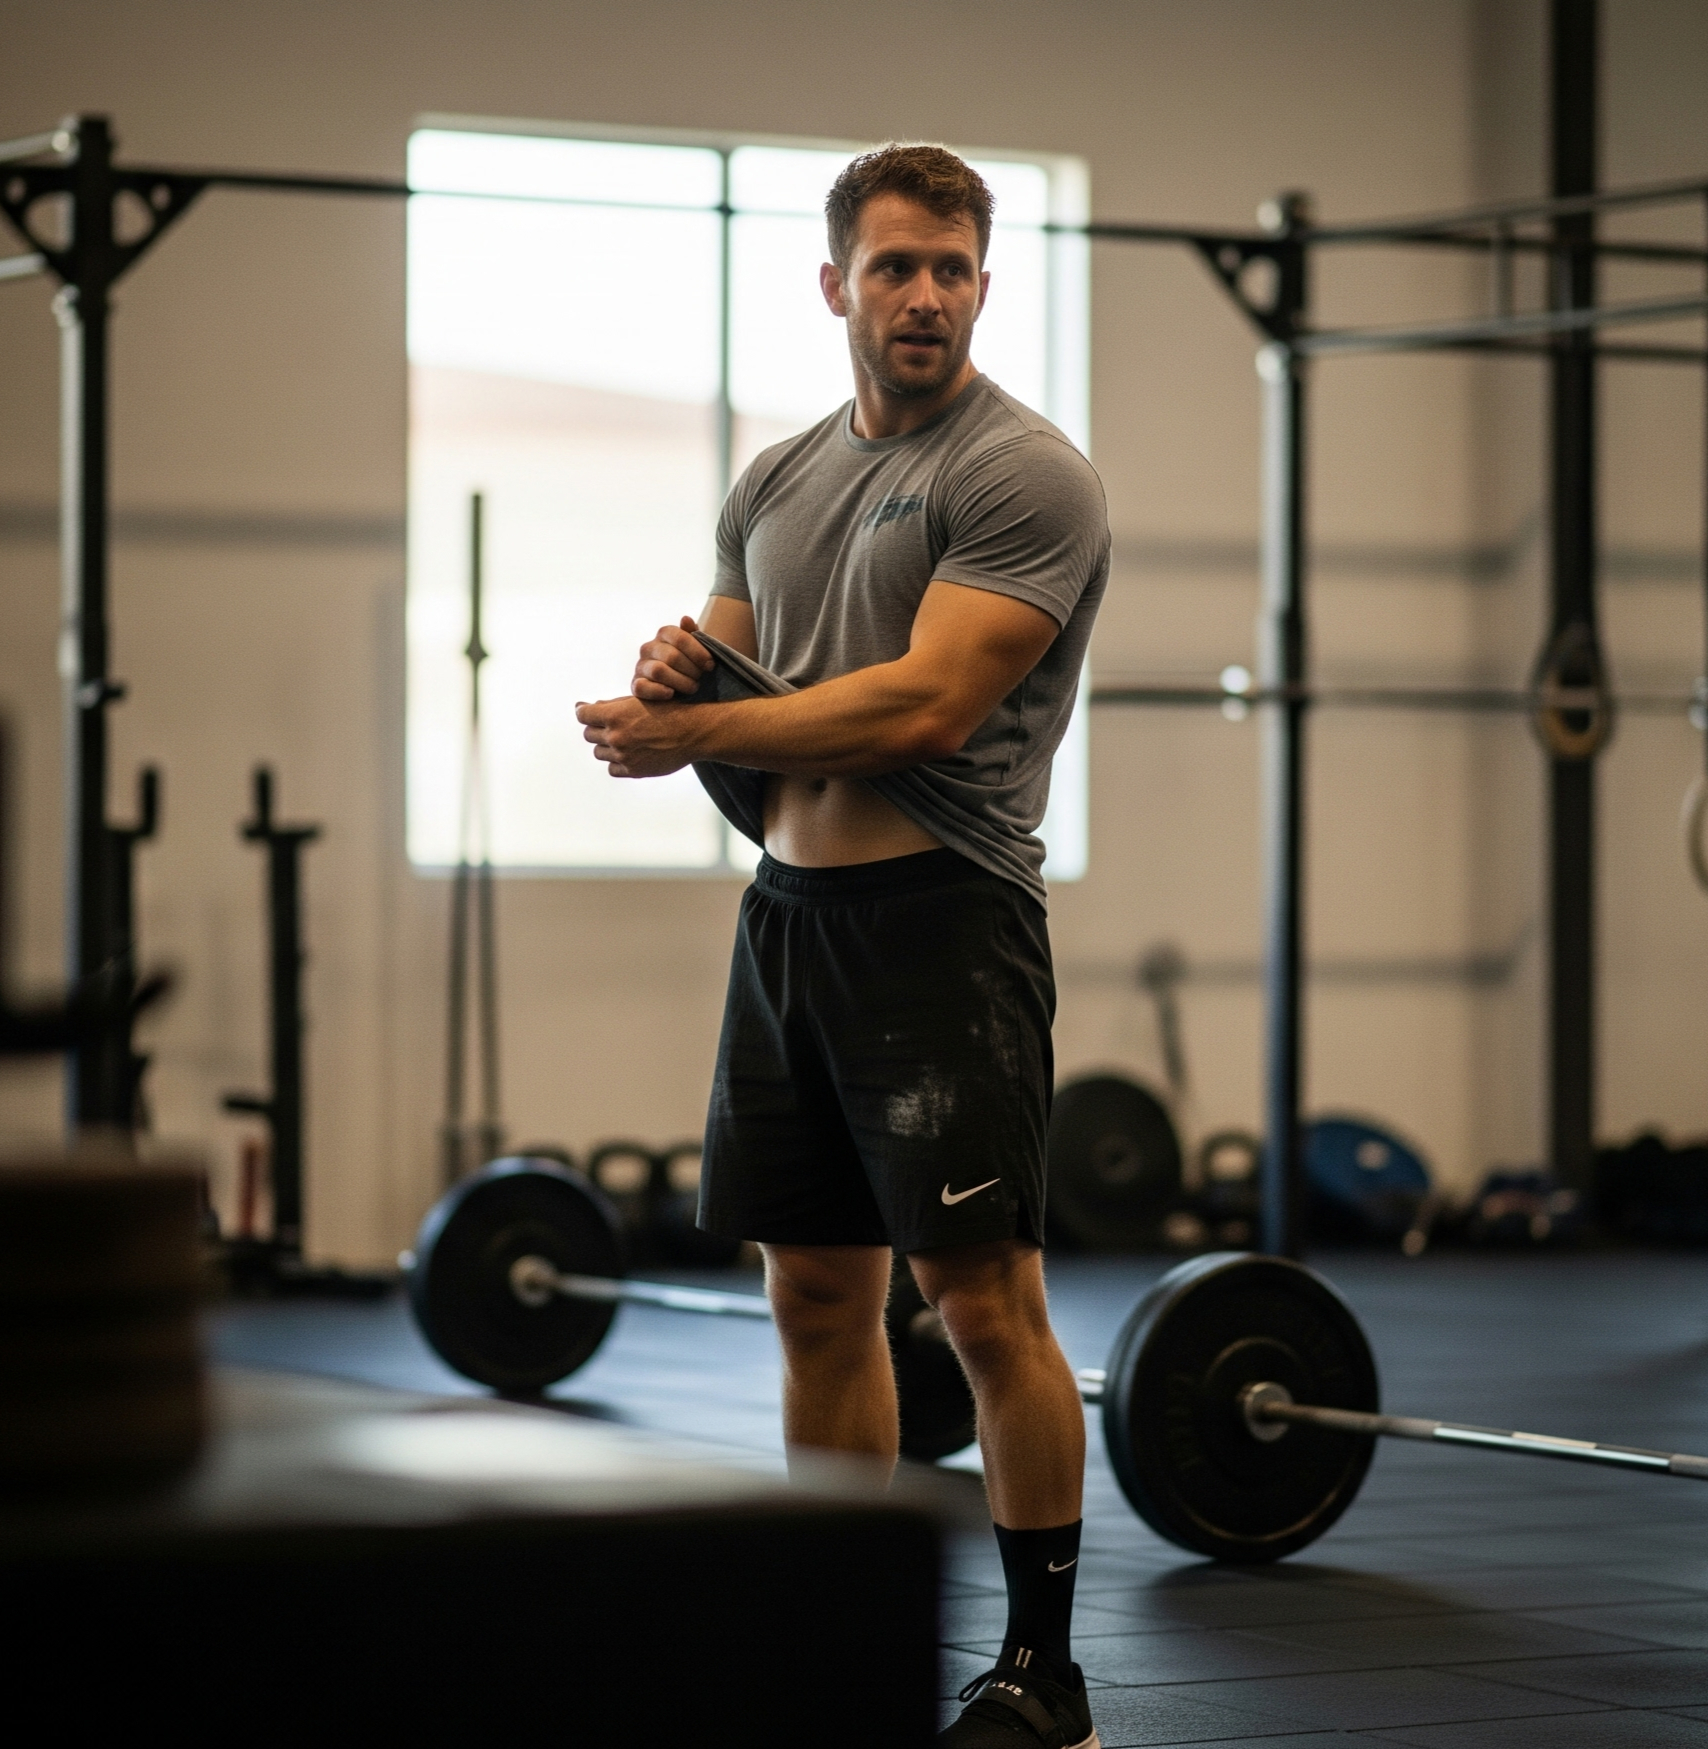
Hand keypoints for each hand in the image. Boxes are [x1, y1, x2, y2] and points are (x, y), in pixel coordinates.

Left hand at [576, 694, 697, 777]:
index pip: (582, 715)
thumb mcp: (638, 701)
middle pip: (588, 734)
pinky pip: (612, 768)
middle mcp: (616, 736)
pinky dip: (617, 762)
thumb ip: (609, 705)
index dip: (585, 713)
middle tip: (614, 726)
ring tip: (625, 740)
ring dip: (607, 746)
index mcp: (615, 715)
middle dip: (598, 729)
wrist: (691, 733)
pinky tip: (630, 754)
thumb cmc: (666, 712)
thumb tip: (582, 707)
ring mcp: (623, 755)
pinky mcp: (632, 770)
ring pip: (599, 752)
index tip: (590, 713)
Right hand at [633, 615, 713, 701]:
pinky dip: (658, 691)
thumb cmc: (692, 663)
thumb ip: (694, 634)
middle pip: (672, 656)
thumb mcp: (698, 648)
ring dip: (681, 682)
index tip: (710, 665)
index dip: (698, 653)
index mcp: (664, 634)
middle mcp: (649, 647)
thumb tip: (686, 619)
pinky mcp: (636, 685)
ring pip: (659, 671)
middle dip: (691, 670)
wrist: (680, 684)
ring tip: (692, 687)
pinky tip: (672, 694)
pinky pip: (642, 687)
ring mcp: (641, 666)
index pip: (680, 638)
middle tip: (701, 678)